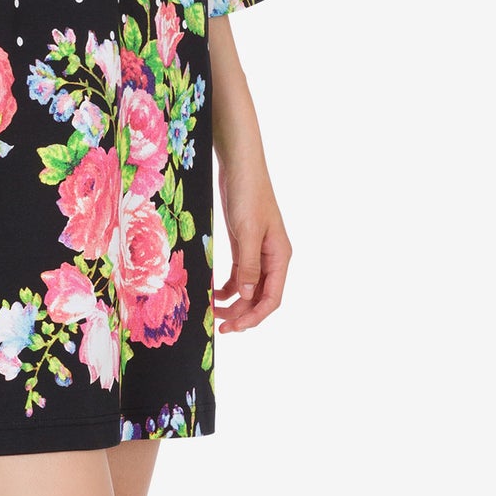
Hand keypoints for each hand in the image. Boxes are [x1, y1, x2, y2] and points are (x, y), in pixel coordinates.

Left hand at [212, 154, 290, 332]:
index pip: (272, 298)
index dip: (254, 316)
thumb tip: (245, 295)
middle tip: (220, 326)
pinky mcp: (245, 246)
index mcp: (280, 257)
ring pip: (249, 288)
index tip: (235, 328)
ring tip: (214, 313)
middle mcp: (273, 258)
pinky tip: (214, 293)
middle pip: (260, 297)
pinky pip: (240, 275)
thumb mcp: (247, 232)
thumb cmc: (248, 195)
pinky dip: (228, 287)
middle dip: (242, 314)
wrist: (241, 168)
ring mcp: (259, 253)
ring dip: (234, 303)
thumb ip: (248, 265)